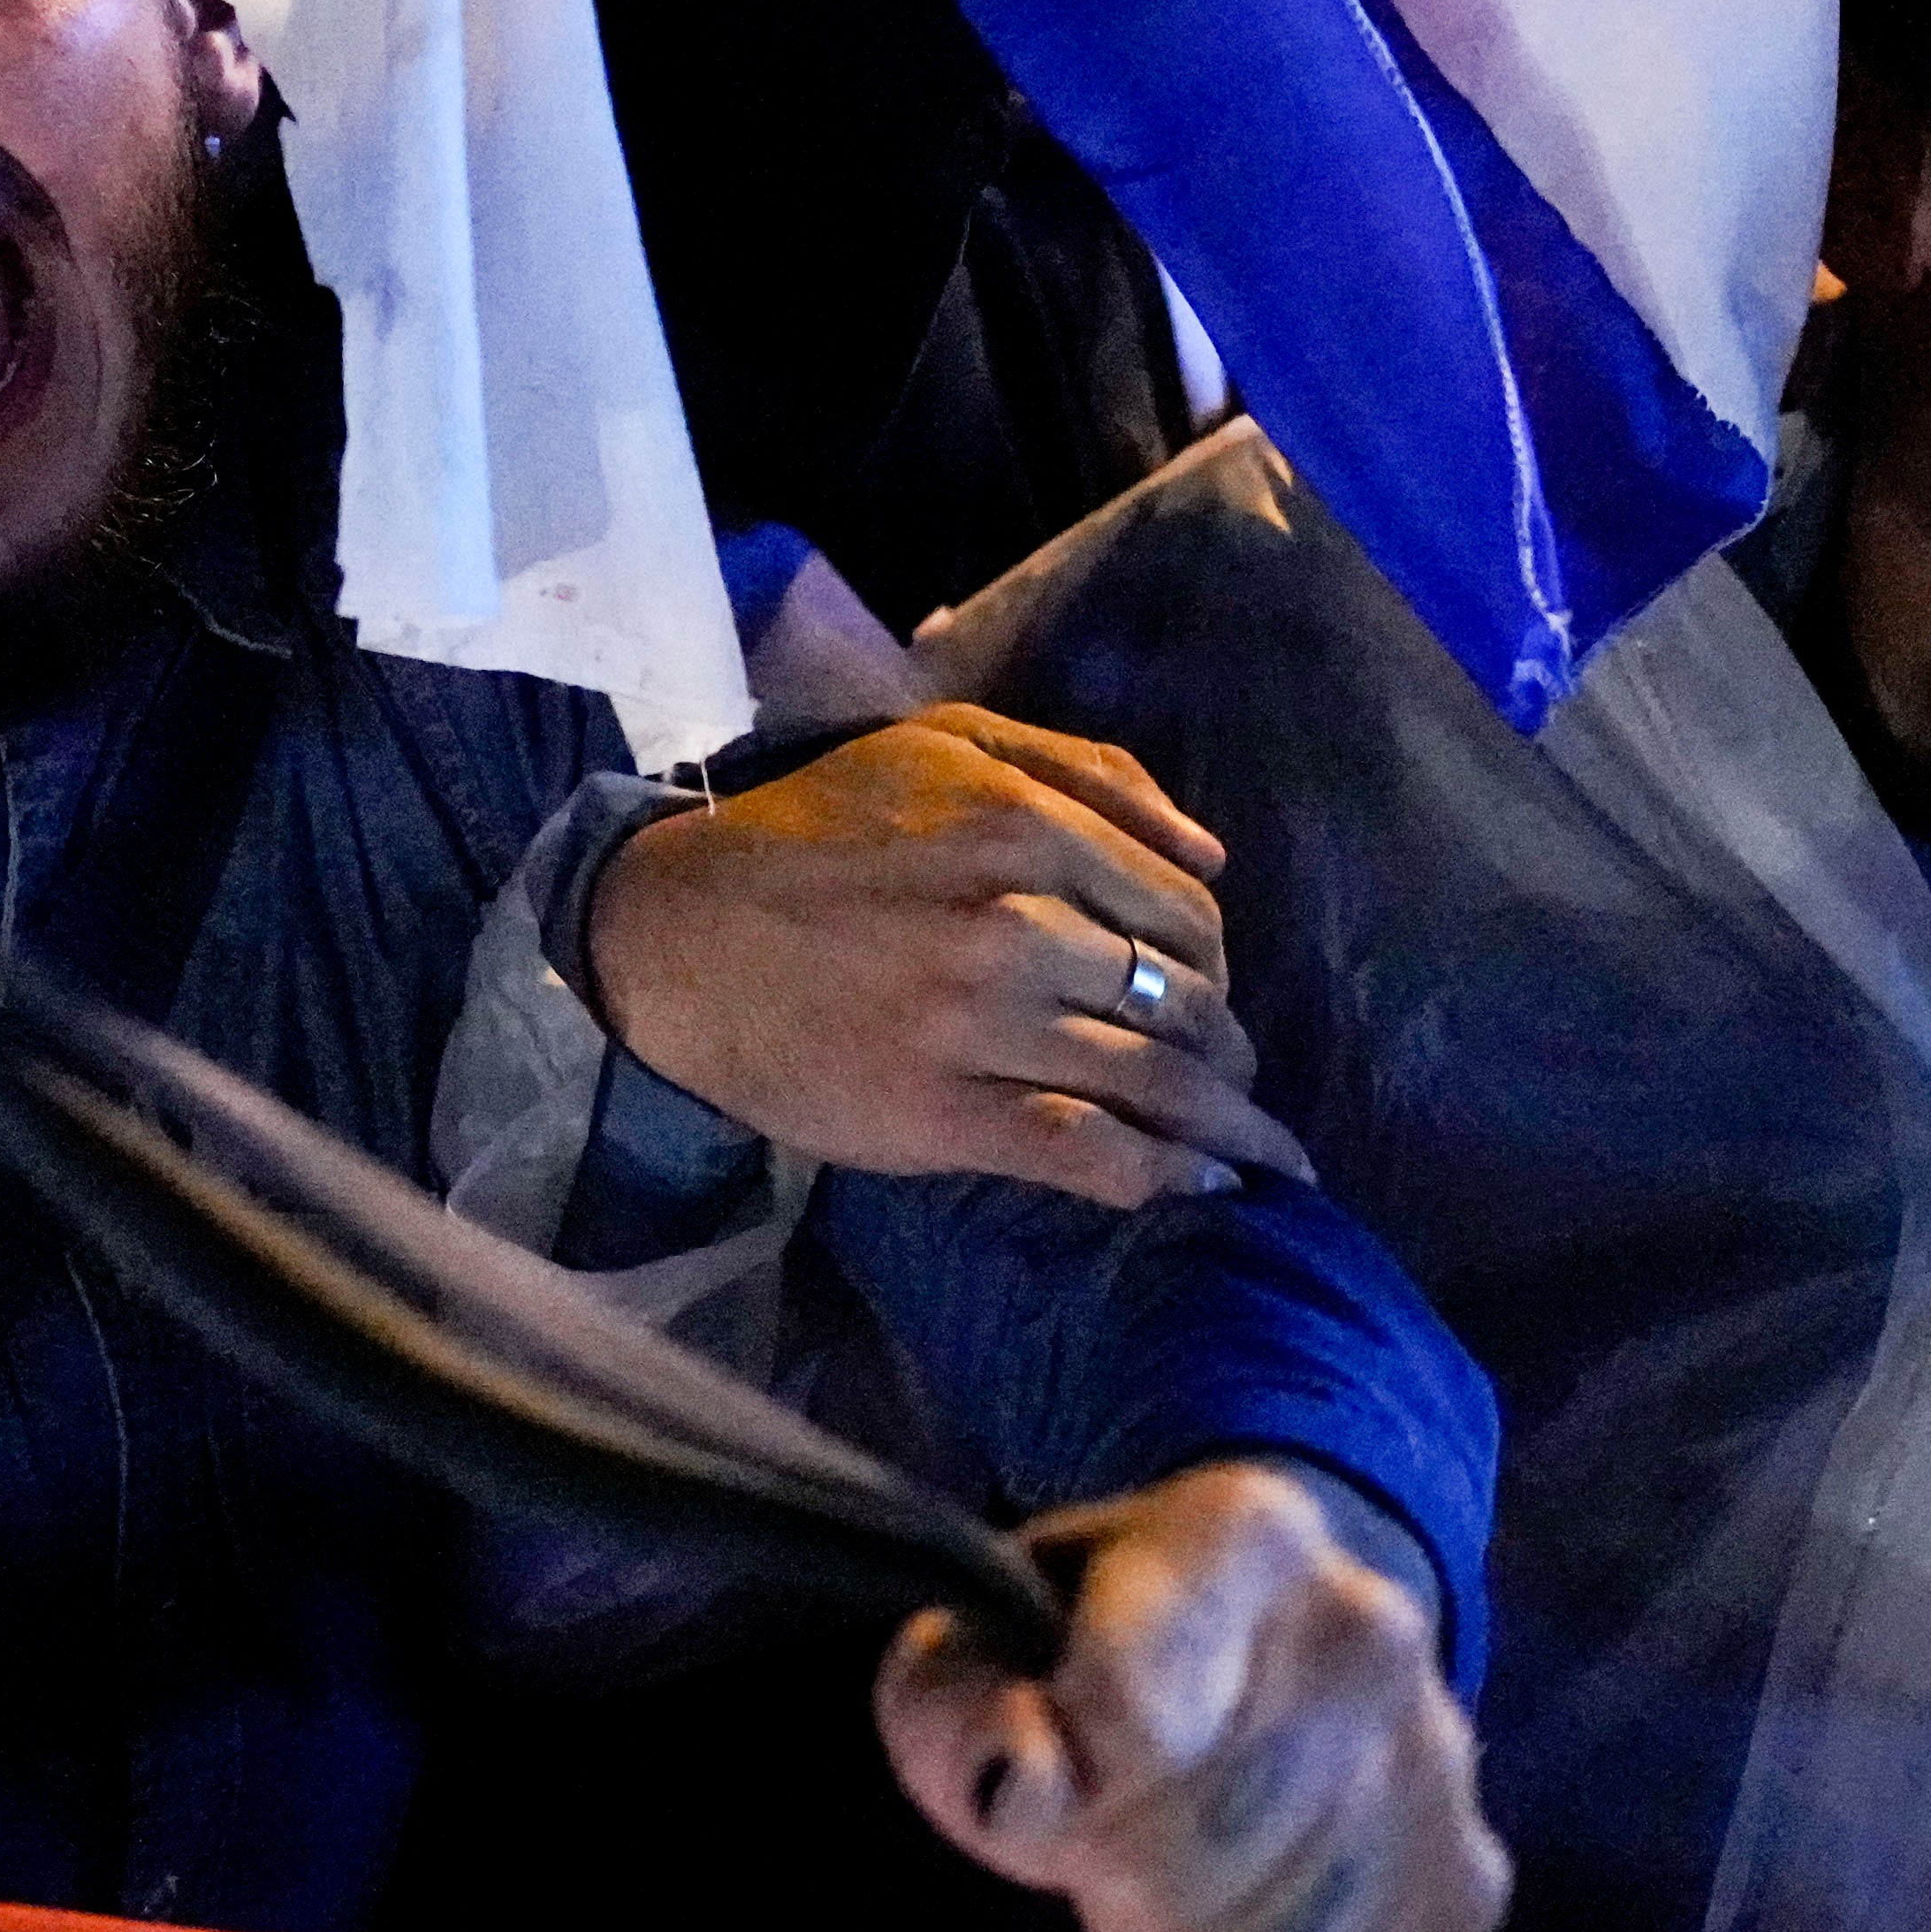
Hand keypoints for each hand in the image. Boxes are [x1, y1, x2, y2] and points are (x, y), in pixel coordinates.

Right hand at [578, 700, 1303, 1204]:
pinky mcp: (945, 1111)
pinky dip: (1164, 1175)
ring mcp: (982, 1023)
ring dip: (1227, 1122)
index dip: (1217, 956)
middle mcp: (1017, 920)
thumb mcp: (940, 746)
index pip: (1187, 905)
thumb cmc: (813, 833)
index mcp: (1024, 823)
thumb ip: (1085, 774)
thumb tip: (1213, 853)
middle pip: (1187, 997)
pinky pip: (1089, 1151)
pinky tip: (1203, 1184)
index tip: (1213, 988)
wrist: (676, 935)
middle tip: (1235, 1073)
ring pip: (1156, 1079)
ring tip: (1254, 1146)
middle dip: (1230, 1045)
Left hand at [879, 1459, 1504, 1931]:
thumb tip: (1034, 1774)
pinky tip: (1230, 1929)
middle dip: (1108, 1870)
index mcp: (1239, 1532)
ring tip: (1164, 1883)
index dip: (1056, 1774)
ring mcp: (1438, 1767)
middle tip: (1102, 1833)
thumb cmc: (1089, 1649)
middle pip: (1184, 1850)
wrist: (1273, 1647)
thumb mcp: (976, 1641)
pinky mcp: (1468, 1891)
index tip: (1045, 1760)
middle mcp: (1371, 1632)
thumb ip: (953, 1704)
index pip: (1132, 1711)